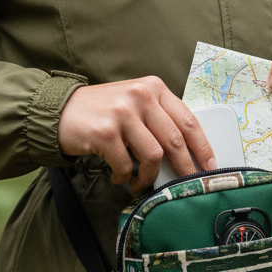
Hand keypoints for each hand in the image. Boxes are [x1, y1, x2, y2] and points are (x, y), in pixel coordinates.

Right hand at [58, 77, 216, 193]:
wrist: (60, 112)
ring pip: (153, 155)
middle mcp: (140, 96)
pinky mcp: (105, 132)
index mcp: (153, 88)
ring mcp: (122, 113)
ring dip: (149, 176)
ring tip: (141, 183)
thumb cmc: (103, 112)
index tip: (210, 164)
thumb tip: (188, 153)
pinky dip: (124, 177)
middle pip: (174, 139)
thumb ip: (159, 118)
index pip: (187, 119)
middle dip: (184, 167)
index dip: (202, 146)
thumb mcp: (134, 103)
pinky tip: (120, 177)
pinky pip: (126, 164)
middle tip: (186, 184)